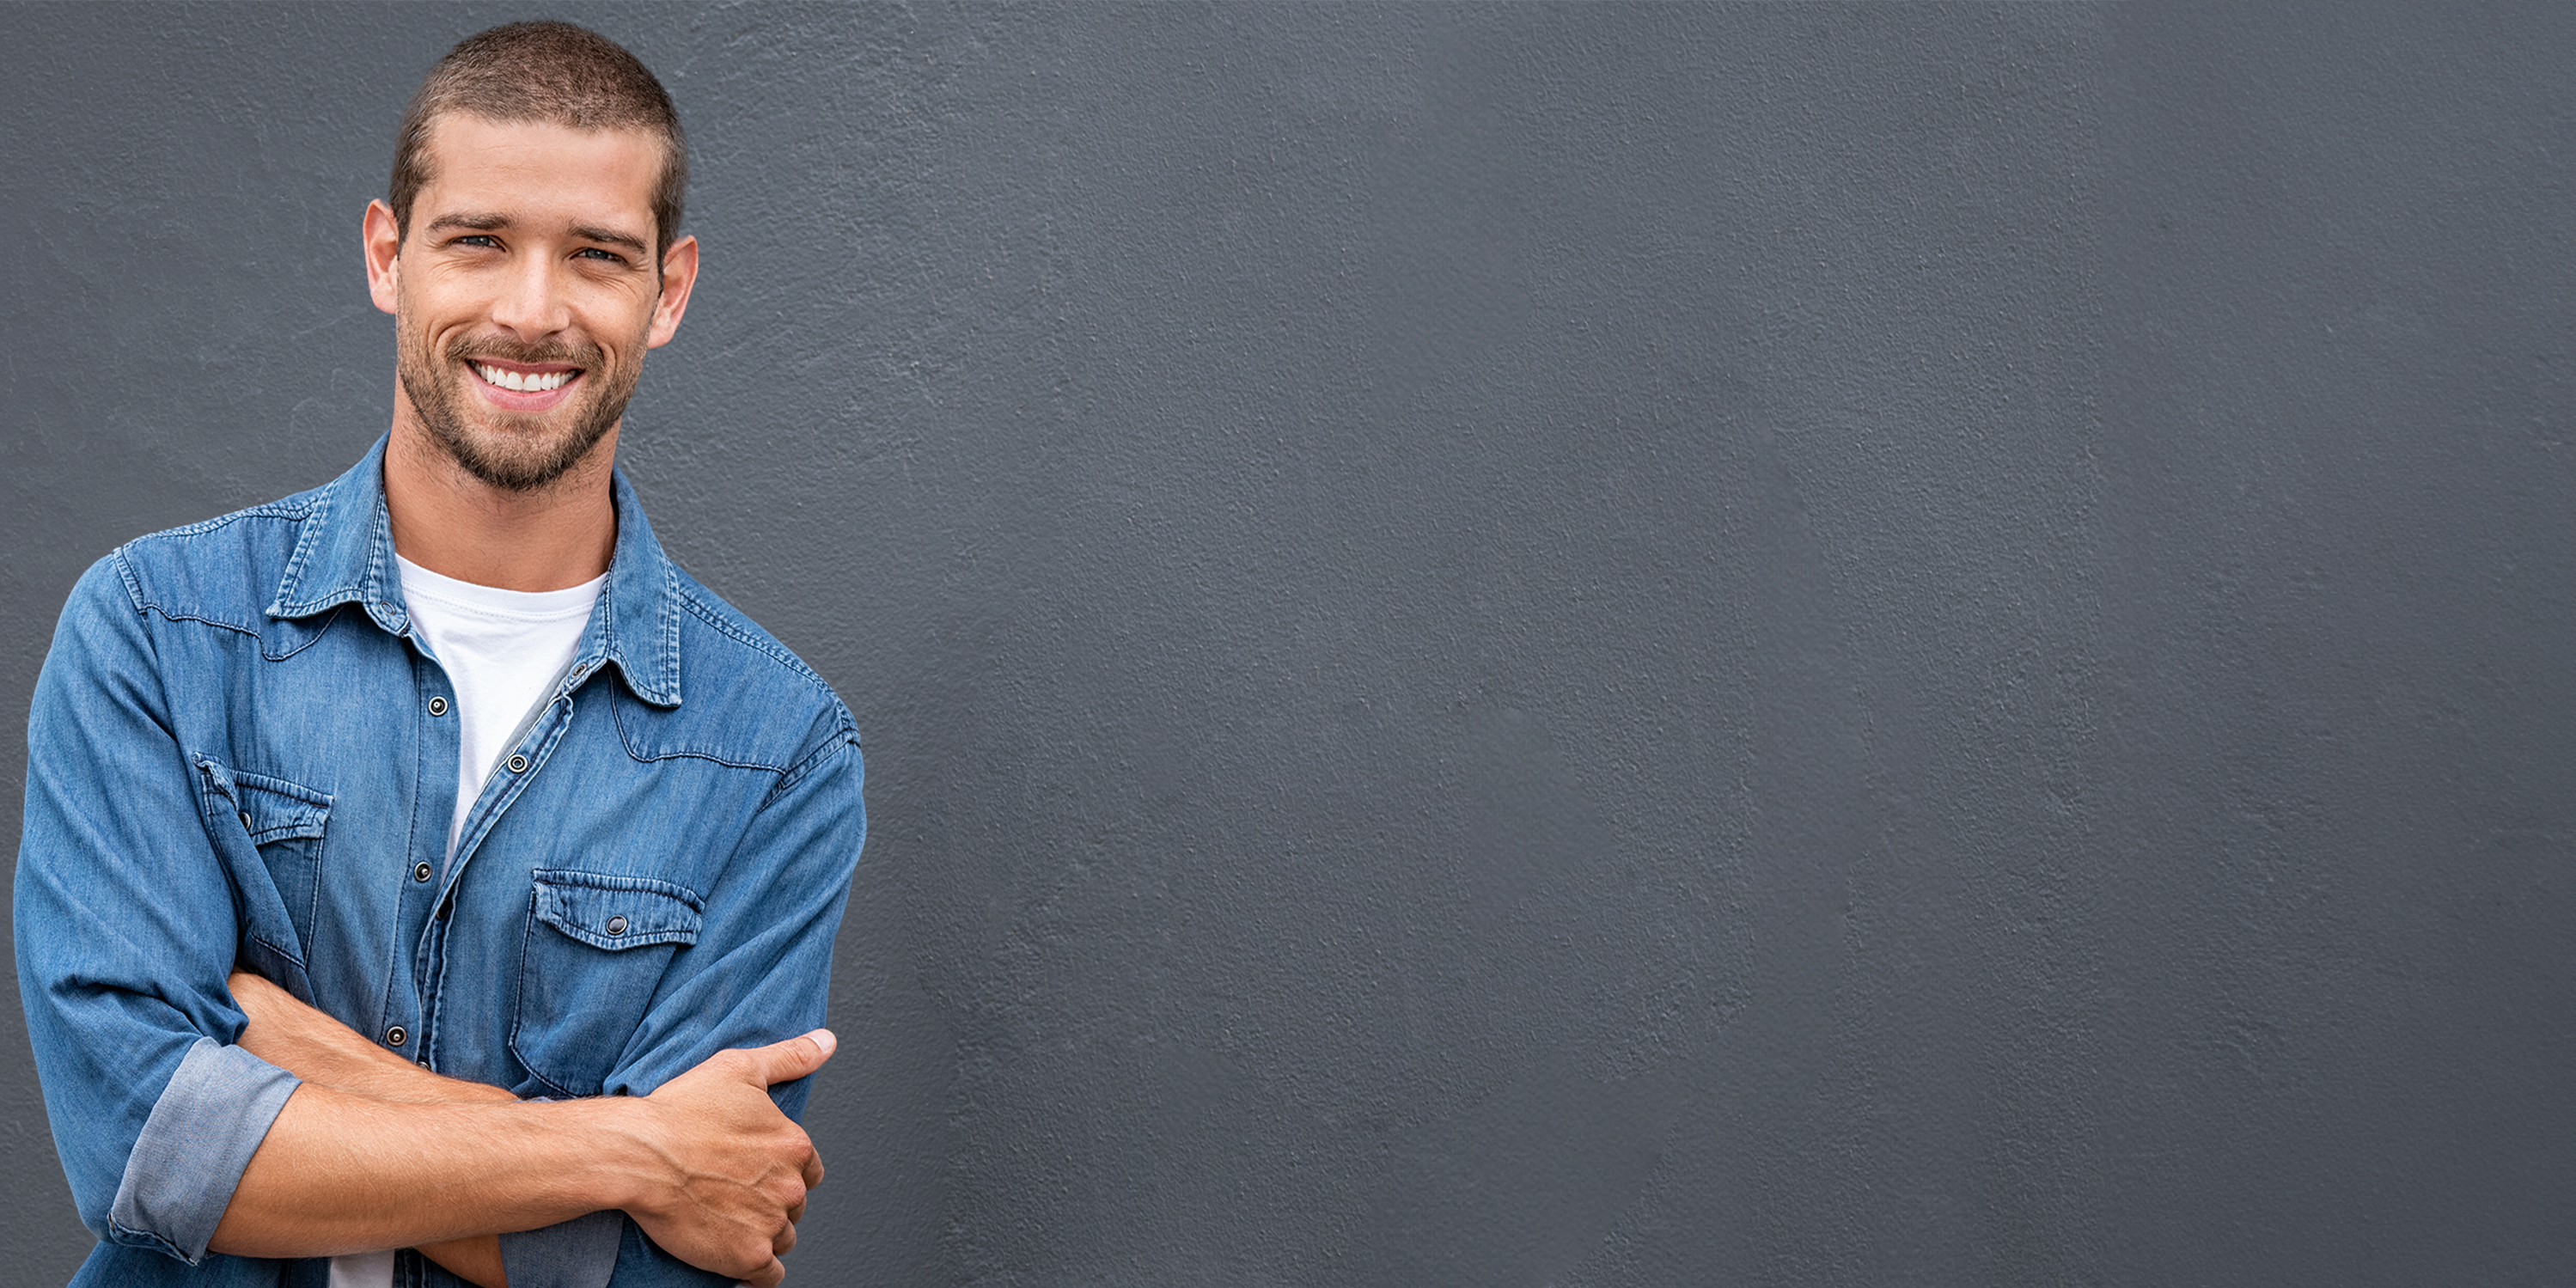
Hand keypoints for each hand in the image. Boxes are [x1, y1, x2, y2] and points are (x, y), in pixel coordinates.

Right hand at [622, 1030, 833, 1287]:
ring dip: (762, 1234)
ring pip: (782, 1238)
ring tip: (727, 1222)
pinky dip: (756, 1271)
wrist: (640, 1155)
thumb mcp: (739, 1069)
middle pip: (793, 1204)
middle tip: (733, 1194)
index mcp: (795, 1146)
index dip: (781, 1171)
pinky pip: (769, 1275)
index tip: (754, 1171)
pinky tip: (736, 1259)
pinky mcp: (749, 1257)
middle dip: (770, 1201)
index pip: (807, 1169)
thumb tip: (825, 1042)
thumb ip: (790, 1057)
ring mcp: (771, 1224)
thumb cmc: (681, 1110)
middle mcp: (791, 1187)